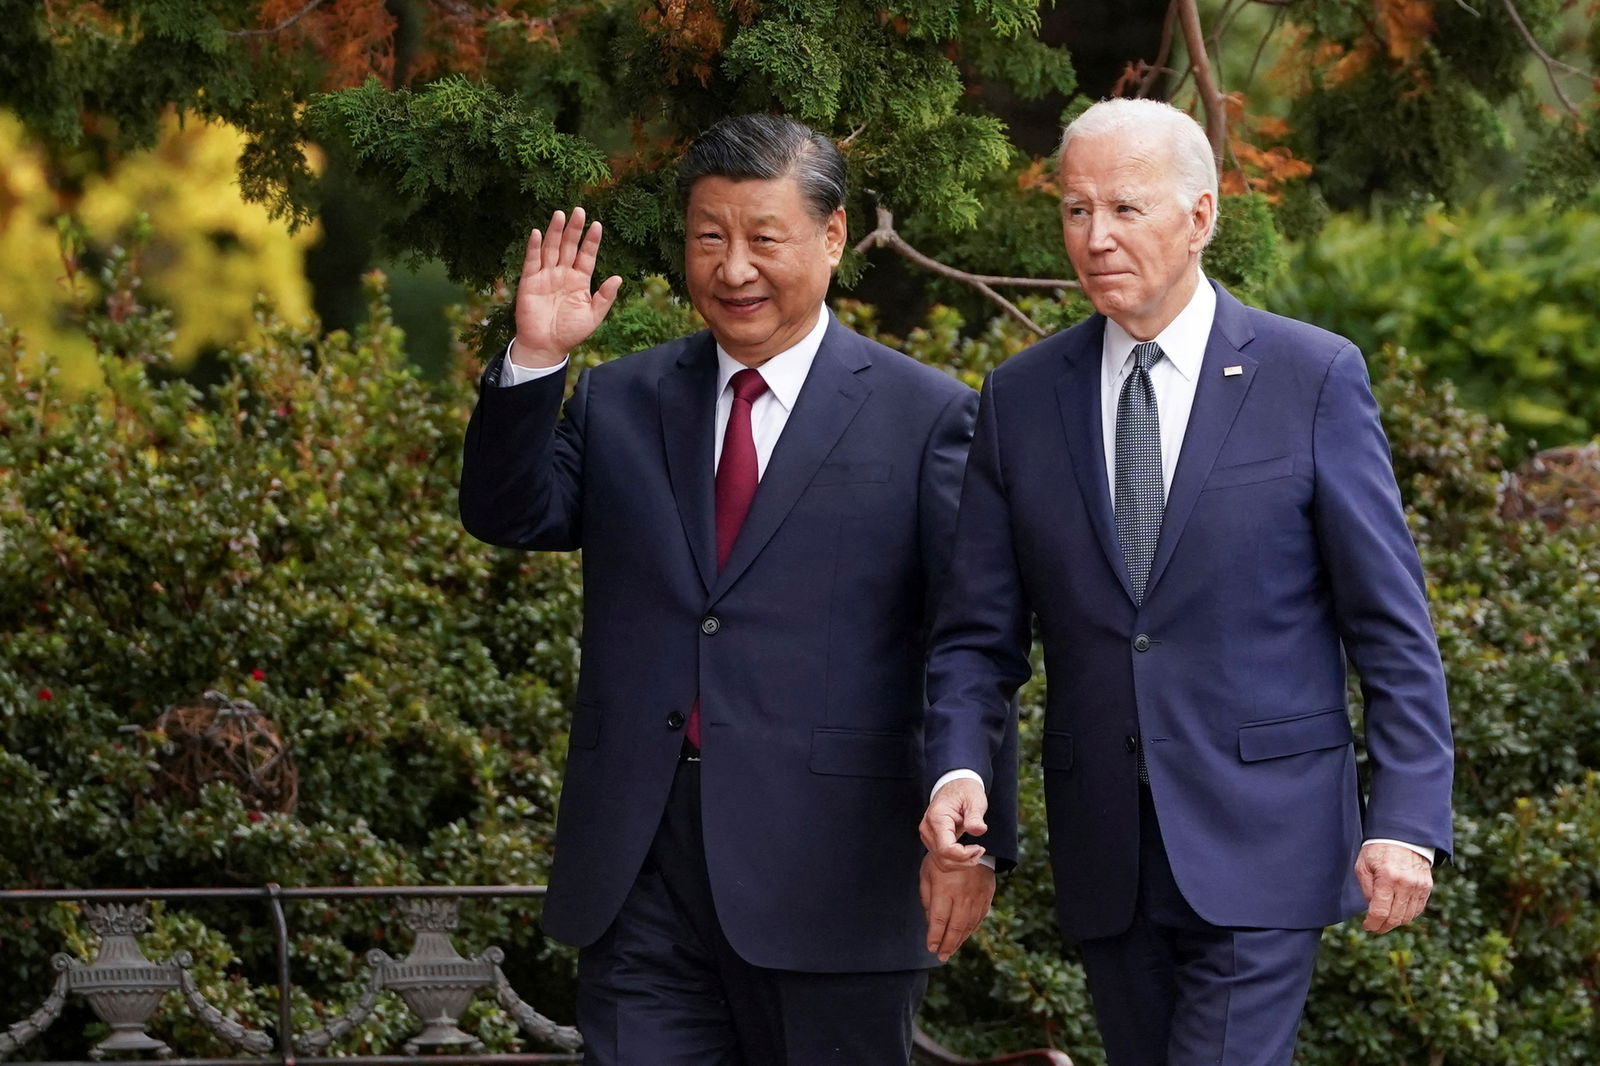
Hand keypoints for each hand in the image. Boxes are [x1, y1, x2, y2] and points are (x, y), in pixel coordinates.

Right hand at [511, 207, 622, 367]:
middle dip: (574, 229)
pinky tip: (538, 233)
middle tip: (579, 210)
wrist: (546, 346)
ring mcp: (546, 276)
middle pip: (569, 247)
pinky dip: (534, 247)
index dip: (591, 241)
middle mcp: (563, 274)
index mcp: (580, 281)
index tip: (597, 225)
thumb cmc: (570, 333)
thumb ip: (604, 297)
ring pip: (551, 249)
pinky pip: (532, 261)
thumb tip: (618, 278)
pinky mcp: (529, 282)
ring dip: (555, 232)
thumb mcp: (593, 316)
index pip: (587, 256)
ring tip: (560, 214)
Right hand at [919, 778, 988, 869]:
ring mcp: (927, 835)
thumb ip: (975, 816)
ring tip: (975, 852)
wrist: (955, 784)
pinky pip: (941, 858)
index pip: (946, 849)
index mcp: (937, 818)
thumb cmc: (965, 791)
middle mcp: (927, 828)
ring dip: (961, 863)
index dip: (964, 855)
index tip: (980, 848)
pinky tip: (968, 852)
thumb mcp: (975, 800)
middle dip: (964, 861)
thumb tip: (978, 830)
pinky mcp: (931, 840)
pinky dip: (956, 861)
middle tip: (980, 851)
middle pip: (943, 858)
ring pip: (941, 862)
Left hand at [920, 852, 994, 961]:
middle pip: (955, 927)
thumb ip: (928, 897)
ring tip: (950, 951)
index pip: (939, 920)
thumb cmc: (942, 859)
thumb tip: (930, 921)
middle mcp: (962, 895)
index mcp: (945, 889)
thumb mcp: (928, 873)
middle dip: (947, 945)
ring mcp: (976, 897)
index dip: (935, 937)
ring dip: (959, 941)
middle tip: (941, 957)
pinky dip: (970, 931)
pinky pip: (978, 919)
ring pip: (968, 926)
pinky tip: (963, 937)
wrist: (972, 845)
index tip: (931, 948)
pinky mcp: (986, 897)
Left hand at [1356, 841, 1433, 933]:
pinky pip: (1417, 909)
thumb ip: (1366, 889)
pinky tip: (1397, 913)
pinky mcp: (1427, 886)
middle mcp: (1406, 884)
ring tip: (1384, 921)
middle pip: (1395, 917)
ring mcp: (1419, 886)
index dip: (1373, 923)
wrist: (1401, 836)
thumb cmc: (1377, 850)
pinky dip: (1407, 915)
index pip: (1380, 911)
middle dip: (1383, 926)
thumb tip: (1371, 909)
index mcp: (1387, 878)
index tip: (1367, 926)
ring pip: (1408, 916)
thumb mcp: (1363, 866)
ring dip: (1395, 922)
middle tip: (1374, 927)